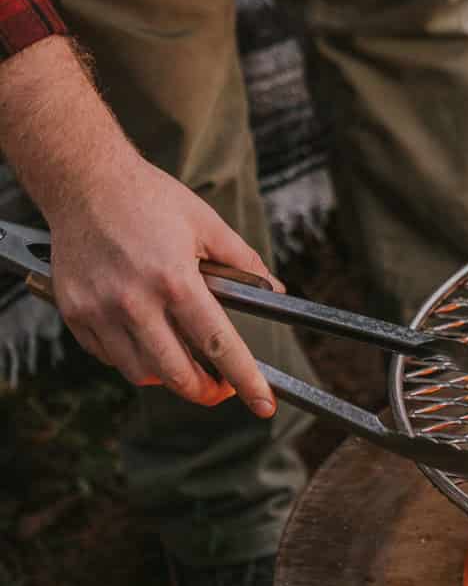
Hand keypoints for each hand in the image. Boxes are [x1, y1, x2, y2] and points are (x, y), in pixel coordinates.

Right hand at [46, 148, 283, 415]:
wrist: (83, 180)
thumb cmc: (147, 197)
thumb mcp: (205, 223)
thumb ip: (243, 261)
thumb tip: (274, 291)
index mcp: (174, 280)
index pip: (219, 346)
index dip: (246, 381)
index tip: (263, 405)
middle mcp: (134, 301)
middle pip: (176, 375)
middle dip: (206, 391)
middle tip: (220, 388)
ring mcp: (99, 310)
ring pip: (140, 374)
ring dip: (168, 378)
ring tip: (184, 363)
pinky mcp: (74, 312)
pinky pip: (109, 357)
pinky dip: (133, 360)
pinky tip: (147, 341)